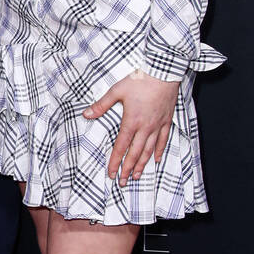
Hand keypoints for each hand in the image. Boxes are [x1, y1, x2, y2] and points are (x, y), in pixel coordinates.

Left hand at [83, 70, 178, 185]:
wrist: (163, 71)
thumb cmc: (140, 80)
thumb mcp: (117, 91)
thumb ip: (101, 105)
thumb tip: (86, 114)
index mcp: (131, 121)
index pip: (121, 147)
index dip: (115, 162)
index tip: (111, 174)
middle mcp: (145, 127)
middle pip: (135, 153)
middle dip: (128, 169)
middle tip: (123, 182)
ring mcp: (157, 125)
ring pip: (149, 150)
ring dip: (142, 165)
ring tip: (137, 176)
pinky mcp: (167, 120)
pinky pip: (163, 140)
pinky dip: (159, 152)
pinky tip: (156, 160)